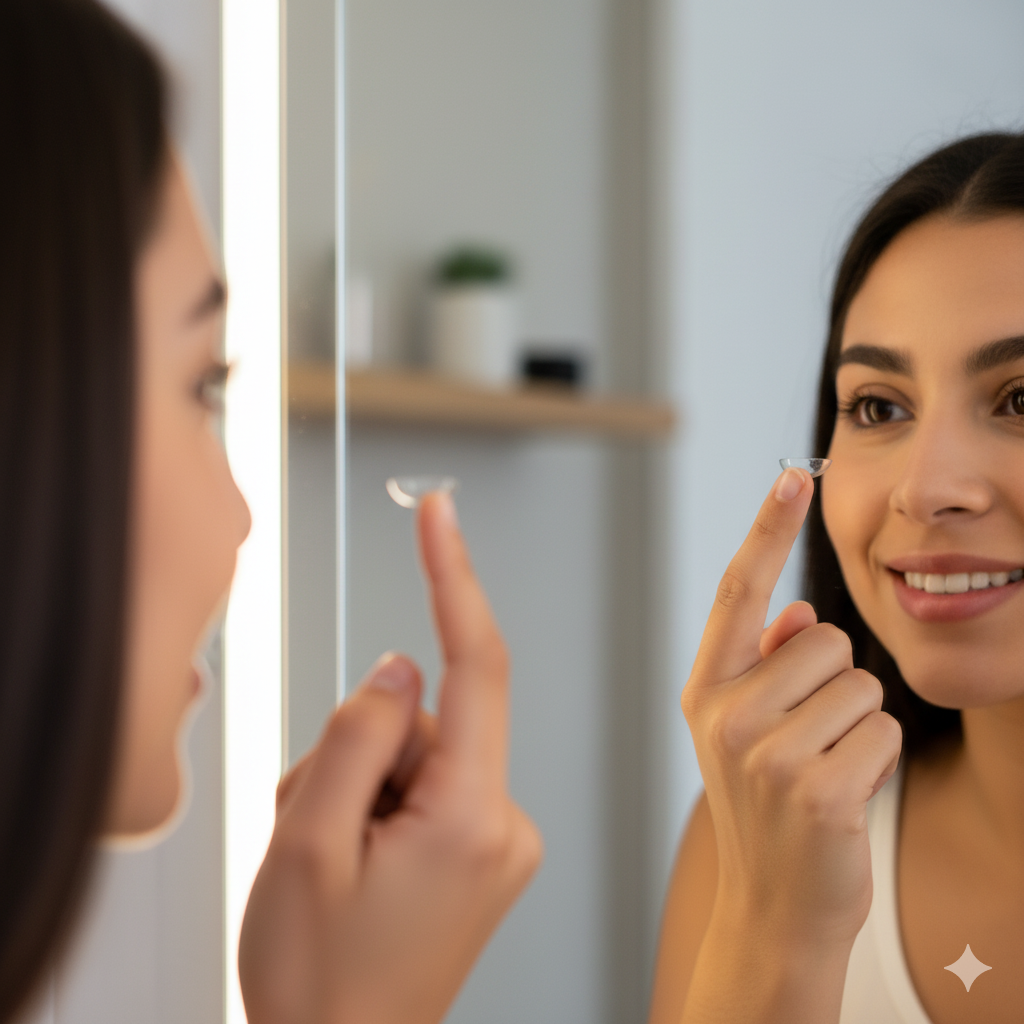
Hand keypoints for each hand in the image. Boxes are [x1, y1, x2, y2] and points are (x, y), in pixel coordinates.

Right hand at [238, 492, 542, 1023]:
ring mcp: (497, 839)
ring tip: (332, 858)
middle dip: (358, 748)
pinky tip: (356, 860)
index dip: (454, 578)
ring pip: (417, 752)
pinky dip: (380, 803)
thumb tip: (397, 665)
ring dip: (360, 784)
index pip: (476, 665)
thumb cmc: (321, 985)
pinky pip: (428, 783)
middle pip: (425, 718)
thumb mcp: (307, 843)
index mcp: (469, 818)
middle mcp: (502, 823)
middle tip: (316, 823)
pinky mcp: (483, 847)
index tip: (441, 516)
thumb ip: (356, 735)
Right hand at [681, 468, 901, 950]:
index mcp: (706, 690)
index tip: (791, 478)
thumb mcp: (747, 730)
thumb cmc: (767, 806)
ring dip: (859, 725)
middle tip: (809, 739)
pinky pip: (882, 732)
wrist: (773, 906)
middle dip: (836, 684)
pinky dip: (878, 760)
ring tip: (824, 769)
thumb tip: (800, 611)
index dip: (767, 530)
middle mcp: (724, 714)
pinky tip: (845, 797)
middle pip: (826, 641)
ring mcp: (765, 755)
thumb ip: (764, 663)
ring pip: (861, 686)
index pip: (739, 593)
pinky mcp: (815, 789)